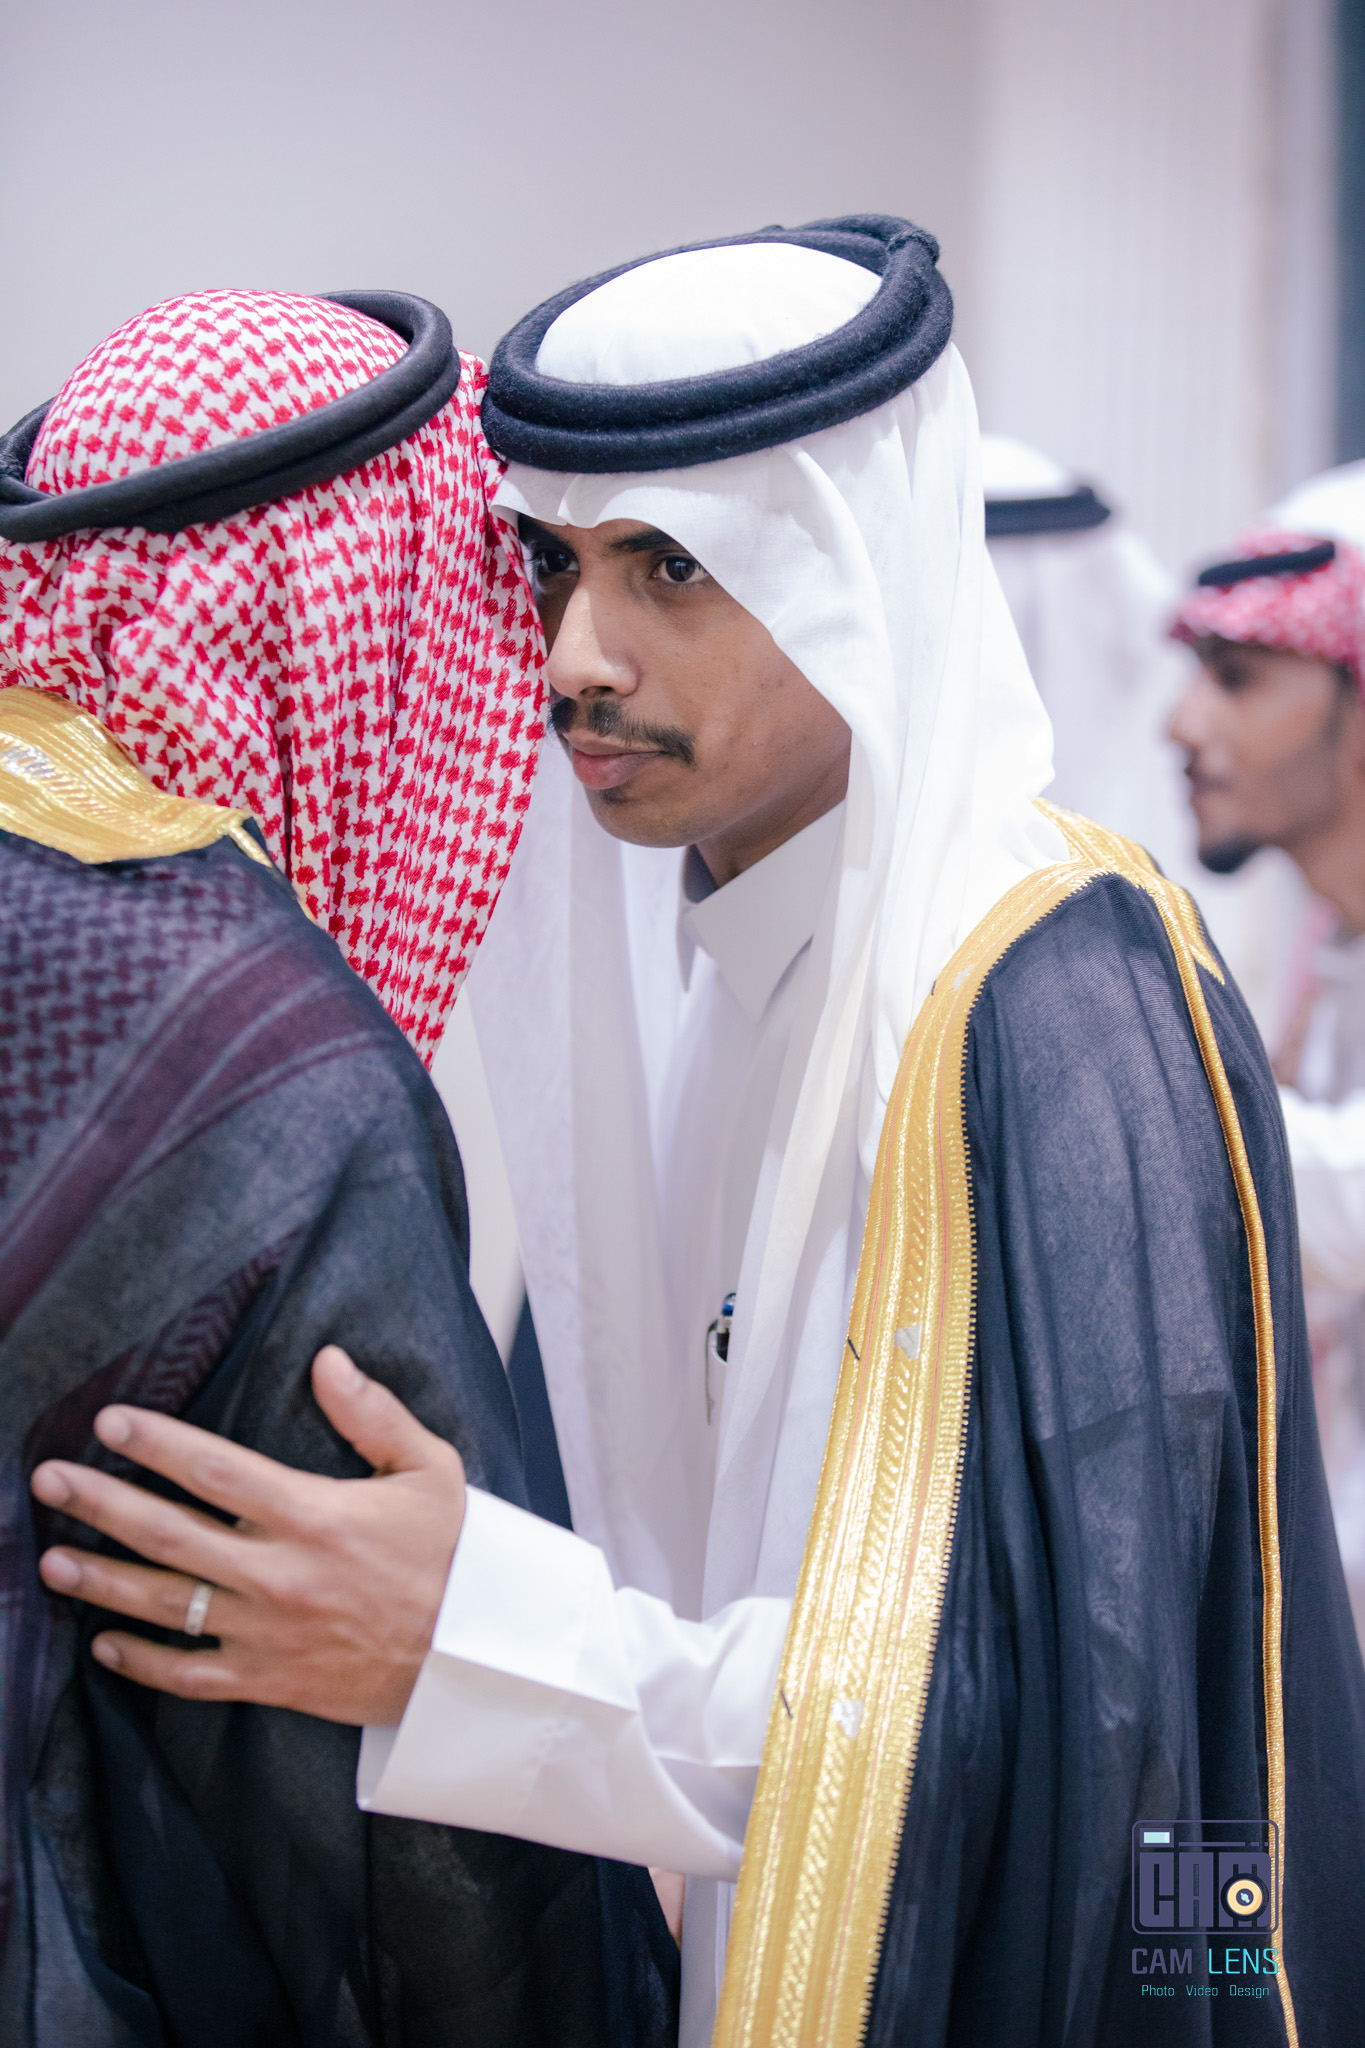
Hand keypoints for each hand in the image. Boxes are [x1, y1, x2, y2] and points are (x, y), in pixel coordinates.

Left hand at [29, 1345, 465, 1724]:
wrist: (475, 1659)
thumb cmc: (454, 1557)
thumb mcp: (431, 1470)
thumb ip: (374, 1414)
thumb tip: (327, 1359)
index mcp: (315, 1515)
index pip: (216, 1469)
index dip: (157, 1443)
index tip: (110, 1421)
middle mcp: (279, 1574)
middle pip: (169, 1534)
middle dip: (101, 1504)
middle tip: (49, 1481)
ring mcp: (268, 1633)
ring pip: (166, 1606)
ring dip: (101, 1581)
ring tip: (50, 1562)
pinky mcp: (269, 1681)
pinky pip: (189, 1676)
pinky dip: (141, 1663)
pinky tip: (103, 1645)